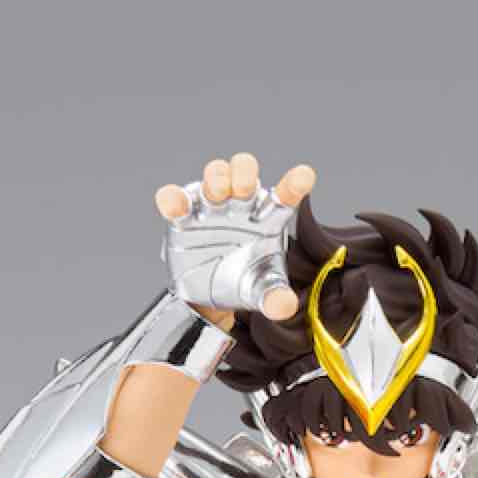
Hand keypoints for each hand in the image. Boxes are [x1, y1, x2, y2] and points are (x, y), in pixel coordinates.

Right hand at [153, 152, 314, 322]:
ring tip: (217, 195)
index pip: (284, 196)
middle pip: (244, 172)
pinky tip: (174, 207)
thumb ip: (276, 298)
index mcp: (267, 218)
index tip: (304, 177)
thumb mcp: (262, 293)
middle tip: (244, 189)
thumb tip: (285, 305)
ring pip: (214, 175)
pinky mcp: (183, 217)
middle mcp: (240, 205)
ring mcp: (211, 207)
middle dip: (244, 174)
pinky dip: (172, 198)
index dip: (294, 184)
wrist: (210, 299)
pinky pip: (175, 198)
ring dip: (216, 178)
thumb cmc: (244, 283)